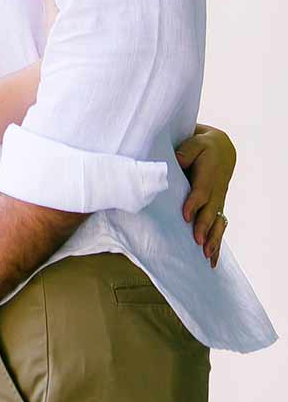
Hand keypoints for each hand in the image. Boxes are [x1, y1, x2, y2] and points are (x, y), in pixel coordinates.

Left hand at [174, 124, 234, 267]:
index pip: (201, 191)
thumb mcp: (196, 142)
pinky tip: (212, 259)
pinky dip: (217, 243)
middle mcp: (216, 191)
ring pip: (217, 222)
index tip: (185, 215)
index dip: (194, 203)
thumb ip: (187, 151)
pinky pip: (219, 227)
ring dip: (213, 239)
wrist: (222, 149)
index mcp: (208, 175)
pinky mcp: (217, 207)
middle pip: (210, 211)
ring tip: (206, 256)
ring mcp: (218, 201)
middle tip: (197, 242)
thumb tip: (179, 161)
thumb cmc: (204, 147)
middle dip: (204, 227)